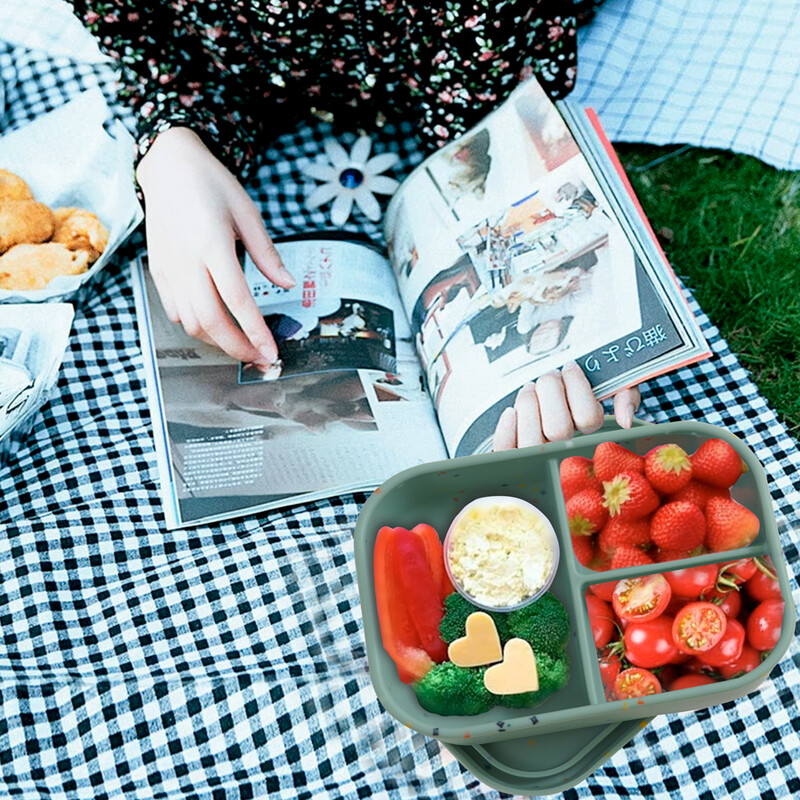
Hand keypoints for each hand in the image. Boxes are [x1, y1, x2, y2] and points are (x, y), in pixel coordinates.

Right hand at [136, 127, 294, 366]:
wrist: (168, 166)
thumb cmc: (212, 186)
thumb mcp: (248, 212)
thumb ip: (267, 253)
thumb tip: (288, 284)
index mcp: (212, 244)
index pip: (237, 300)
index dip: (256, 331)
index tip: (272, 351)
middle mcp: (186, 261)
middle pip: (211, 321)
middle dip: (238, 347)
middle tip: (260, 358)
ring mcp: (168, 268)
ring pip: (191, 323)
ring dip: (218, 341)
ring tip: (242, 344)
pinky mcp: (158, 271)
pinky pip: (175, 311)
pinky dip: (196, 326)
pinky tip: (216, 325)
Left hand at [492, 360, 640, 449]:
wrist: (548, 389)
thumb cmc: (580, 387)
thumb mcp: (612, 384)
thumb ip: (626, 395)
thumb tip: (625, 420)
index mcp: (589, 431)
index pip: (588, 418)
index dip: (578, 387)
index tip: (570, 367)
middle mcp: (564, 447)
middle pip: (559, 429)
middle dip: (551, 391)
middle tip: (549, 375)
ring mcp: (536, 453)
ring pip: (531, 442)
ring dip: (528, 406)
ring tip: (530, 390)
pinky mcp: (512, 453)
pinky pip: (506, 449)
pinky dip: (506, 430)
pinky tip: (511, 412)